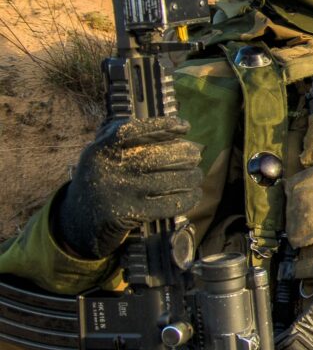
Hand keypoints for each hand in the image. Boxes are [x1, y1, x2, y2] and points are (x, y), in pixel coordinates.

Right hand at [53, 116, 203, 258]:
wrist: (78, 223)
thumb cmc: (100, 182)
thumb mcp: (100, 157)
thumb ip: (122, 140)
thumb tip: (167, 126)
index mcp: (99, 150)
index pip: (131, 131)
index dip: (160, 126)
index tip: (184, 126)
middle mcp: (106, 169)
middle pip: (156, 156)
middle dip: (184, 154)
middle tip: (196, 154)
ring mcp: (117, 193)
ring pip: (167, 180)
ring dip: (190, 177)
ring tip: (197, 174)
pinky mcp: (128, 215)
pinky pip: (168, 204)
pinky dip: (187, 198)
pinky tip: (194, 194)